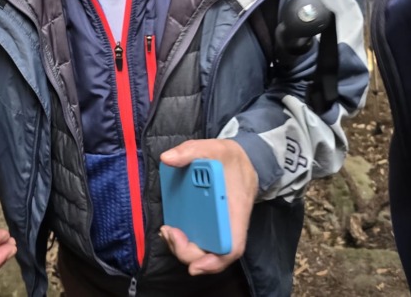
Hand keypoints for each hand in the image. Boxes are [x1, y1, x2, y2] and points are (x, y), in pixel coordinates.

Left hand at [159, 139, 256, 274]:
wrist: (243, 160)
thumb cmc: (231, 159)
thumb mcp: (215, 147)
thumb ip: (191, 150)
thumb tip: (167, 158)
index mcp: (236, 211)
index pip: (233, 247)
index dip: (216, 261)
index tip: (195, 264)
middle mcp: (229, 225)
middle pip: (213, 254)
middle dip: (188, 252)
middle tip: (170, 233)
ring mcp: (219, 226)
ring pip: (204, 250)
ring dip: (182, 248)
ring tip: (167, 231)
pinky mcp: (209, 223)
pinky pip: (199, 240)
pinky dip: (183, 240)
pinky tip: (170, 229)